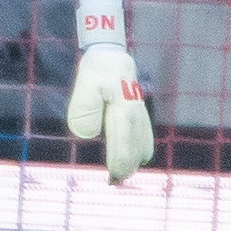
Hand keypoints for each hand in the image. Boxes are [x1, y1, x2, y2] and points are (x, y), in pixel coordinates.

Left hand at [66, 0, 153, 181]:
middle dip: (128, 163)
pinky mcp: (138, 106)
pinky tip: (141, 154)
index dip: (119, 159)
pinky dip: (143, 144)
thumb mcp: (85, 84)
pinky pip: (145, 129)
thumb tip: (88, 135)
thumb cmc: (96, 68)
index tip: (114, 175)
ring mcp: (139, 108)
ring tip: (130, 171)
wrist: (110, 50)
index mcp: (122, 106)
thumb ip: (85, 108)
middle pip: (135, 142)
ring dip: (137, 155)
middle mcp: (134, 109)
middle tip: (119, 180)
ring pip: (143, 137)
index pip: (122, 139)